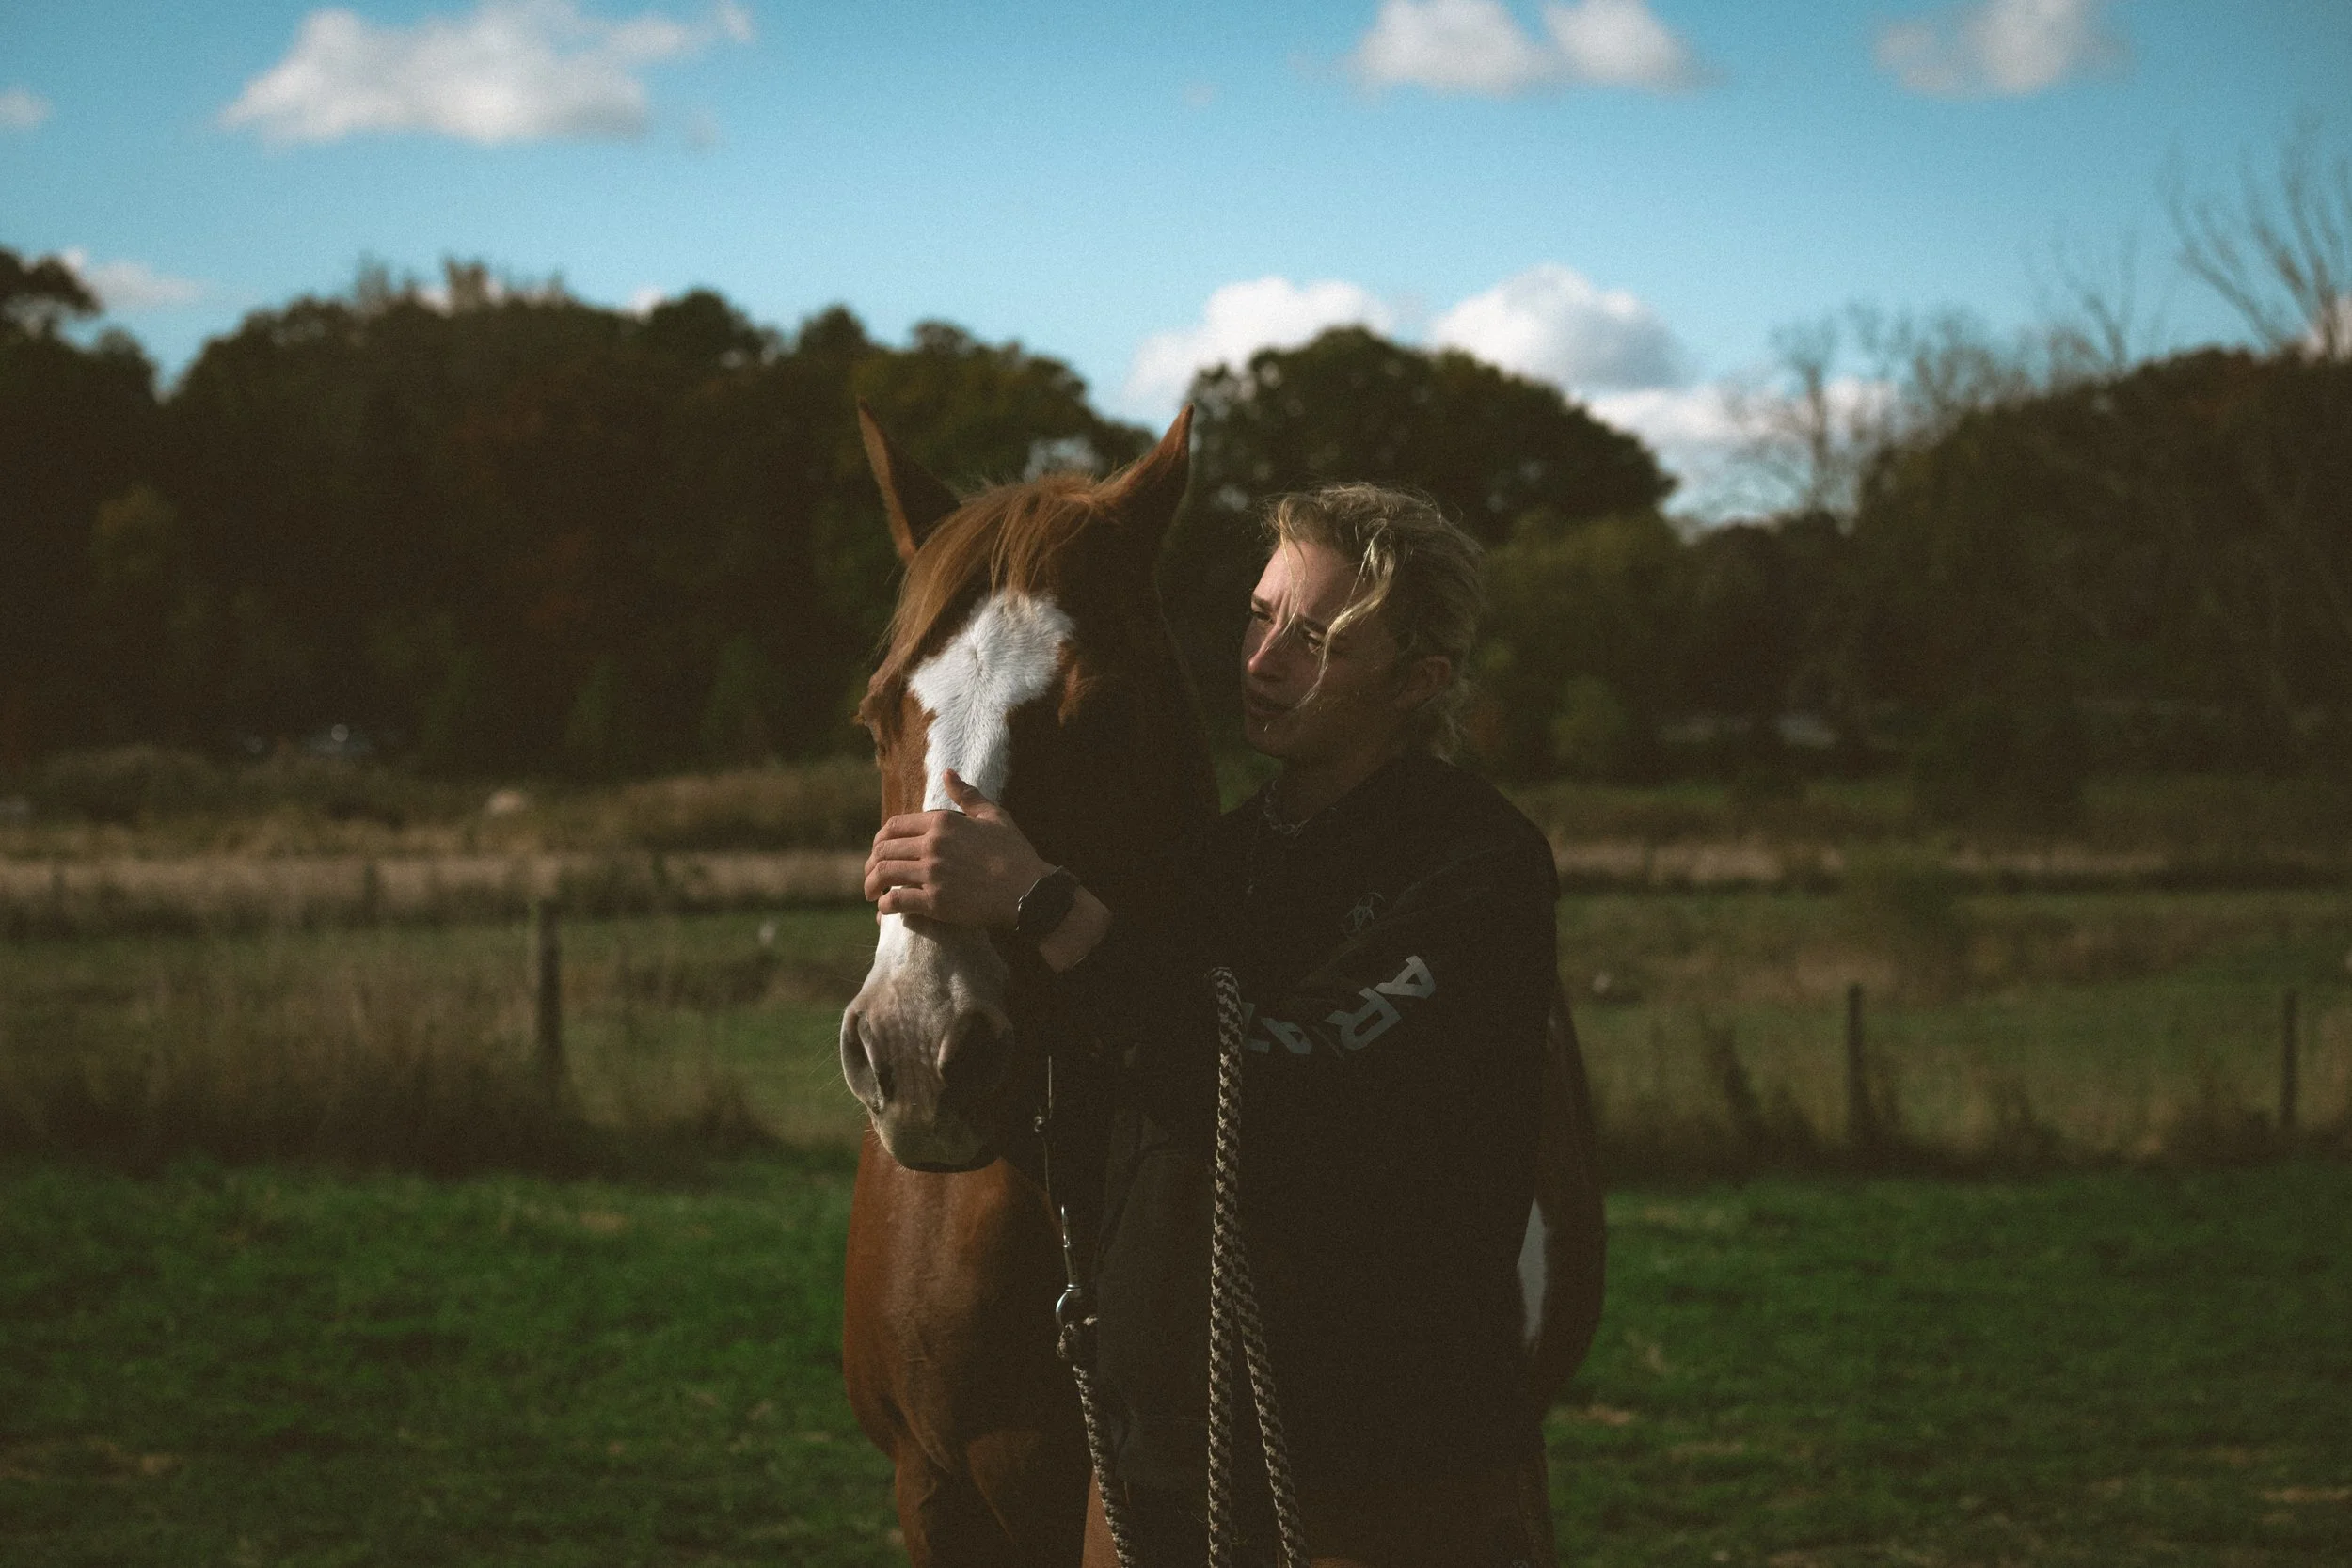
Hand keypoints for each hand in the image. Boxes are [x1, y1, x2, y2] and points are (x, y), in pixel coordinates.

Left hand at [864, 771, 1053, 927]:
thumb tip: (947, 773)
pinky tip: (886, 910)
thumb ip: (967, 795)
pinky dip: (885, 905)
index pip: (894, 825)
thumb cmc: (1015, 854)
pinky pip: (896, 900)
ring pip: (884, 873)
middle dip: (871, 863)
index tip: (880, 851)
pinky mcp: (935, 901)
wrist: (1030, 891)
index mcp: (943, 821)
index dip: (881, 839)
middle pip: (883, 849)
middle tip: (872, 876)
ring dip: (872, 885)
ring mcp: (932, 873)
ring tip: (873, 894)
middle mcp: (933, 844)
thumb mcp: (994, 816)